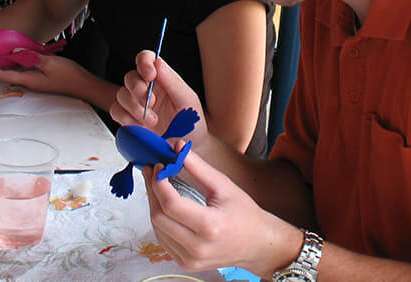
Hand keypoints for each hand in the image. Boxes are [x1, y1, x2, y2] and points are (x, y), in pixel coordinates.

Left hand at [0, 53, 95, 96]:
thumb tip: (16, 50)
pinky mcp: (42, 78)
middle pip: (9, 74)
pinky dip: (21, 63)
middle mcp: (30, 82)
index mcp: (29, 80)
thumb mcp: (49, 62)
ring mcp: (36, 81)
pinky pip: (27, 70)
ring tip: (1, 54)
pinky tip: (22, 55)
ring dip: (9, 64)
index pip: (5, 75)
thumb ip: (31, 56)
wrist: (83, 84)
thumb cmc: (69, 76)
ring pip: (18, 72)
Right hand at [111, 50, 205, 138]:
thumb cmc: (191, 123)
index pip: (146, 59)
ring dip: (135, 107)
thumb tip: (158, 62)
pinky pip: (116, 111)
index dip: (144, 63)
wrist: (188, 147)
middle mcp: (147, 88)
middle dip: (138, 89)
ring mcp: (136, 104)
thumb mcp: (187, 100)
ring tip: (153, 121)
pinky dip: (125, 117)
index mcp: (161, 78)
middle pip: (130, 77)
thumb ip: (172, 81)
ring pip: (121, 94)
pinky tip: (139, 125)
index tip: (150, 75)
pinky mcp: (128, 119)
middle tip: (151, 102)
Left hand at [144, 148, 301, 275]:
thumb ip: (198, 166)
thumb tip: (177, 147)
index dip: (159, 183)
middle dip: (152, 191)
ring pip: (157, 229)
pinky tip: (165, 206)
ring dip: (154, 205)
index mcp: (210, 226)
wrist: (257, 244)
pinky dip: (161, 220)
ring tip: (157, 186)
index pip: (171, 204)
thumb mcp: (224, 185)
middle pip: (159, 217)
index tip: (158, 166)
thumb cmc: (244, 213)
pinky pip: (163, 239)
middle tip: (152, 172)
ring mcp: (190, 259)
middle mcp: (197, 247)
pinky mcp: (185, 264)